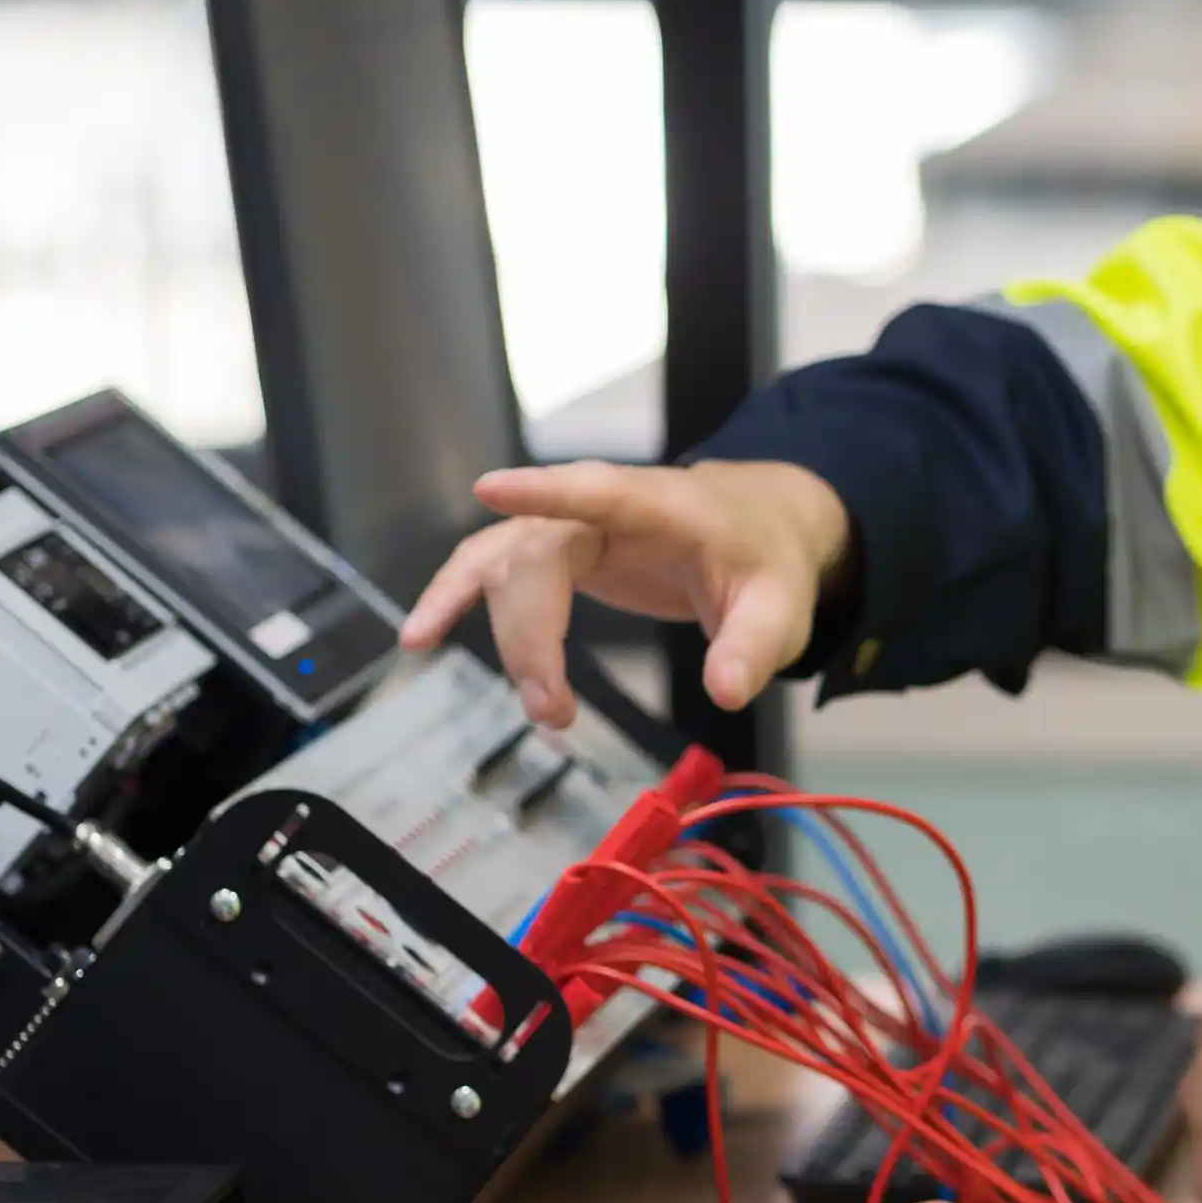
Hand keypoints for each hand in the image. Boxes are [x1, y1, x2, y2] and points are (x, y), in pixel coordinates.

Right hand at [395, 459, 851, 722]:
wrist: (759, 529)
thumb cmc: (765, 561)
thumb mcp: (781, 609)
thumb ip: (754, 648)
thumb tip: (727, 692)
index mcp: (663, 505)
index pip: (599, 489)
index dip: (544, 490)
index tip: (489, 490)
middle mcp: (603, 507)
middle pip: (539, 553)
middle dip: (532, 633)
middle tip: (554, 713)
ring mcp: (570, 526)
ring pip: (505, 562)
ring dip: (497, 629)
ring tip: (519, 698)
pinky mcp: (554, 551)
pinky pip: (493, 569)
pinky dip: (455, 597)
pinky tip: (420, 636)